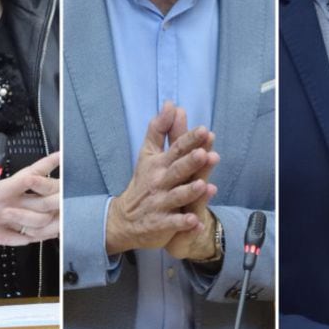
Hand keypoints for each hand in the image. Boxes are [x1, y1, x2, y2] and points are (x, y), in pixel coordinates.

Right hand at [0, 135, 59, 243]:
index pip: (28, 178)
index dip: (45, 165)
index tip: (58, 156)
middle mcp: (5, 209)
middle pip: (39, 203)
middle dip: (56, 194)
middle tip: (69, 184)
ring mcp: (4, 223)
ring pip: (36, 223)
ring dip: (51, 214)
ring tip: (63, 203)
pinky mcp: (1, 232)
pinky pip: (24, 237)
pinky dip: (38, 233)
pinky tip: (47, 225)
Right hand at [106, 101, 216, 254]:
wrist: (124, 218)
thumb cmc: (143, 182)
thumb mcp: (148, 154)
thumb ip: (160, 129)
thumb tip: (171, 104)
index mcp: (160, 164)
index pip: (176, 149)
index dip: (189, 140)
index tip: (204, 130)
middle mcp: (160, 182)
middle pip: (177, 171)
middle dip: (190, 163)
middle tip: (204, 154)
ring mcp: (160, 204)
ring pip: (176, 197)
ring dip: (189, 192)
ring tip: (204, 186)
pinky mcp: (161, 224)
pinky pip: (173, 224)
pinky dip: (184, 224)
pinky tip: (195, 222)